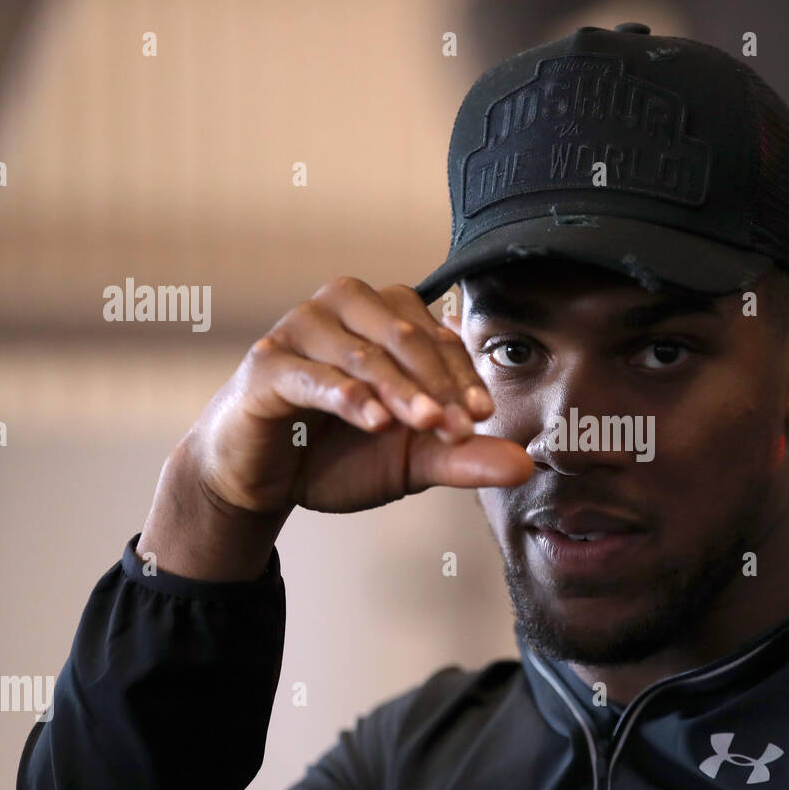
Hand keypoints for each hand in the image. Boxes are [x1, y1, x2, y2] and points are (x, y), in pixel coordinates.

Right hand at [193, 278, 531, 515]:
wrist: (264, 479)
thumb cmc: (338, 454)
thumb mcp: (411, 460)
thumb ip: (463, 456)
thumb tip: (524, 466)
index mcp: (384, 318)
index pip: (437, 338)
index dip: (463, 377)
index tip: (483, 417)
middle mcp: (343, 310)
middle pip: (403, 332)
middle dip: (437, 382)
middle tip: (460, 426)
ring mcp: (301, 331)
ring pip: (362, 351)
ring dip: (399, 389)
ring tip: (426, 424)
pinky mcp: (267, 364)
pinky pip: (313, 374)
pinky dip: (348, 396)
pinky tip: (375, 422)